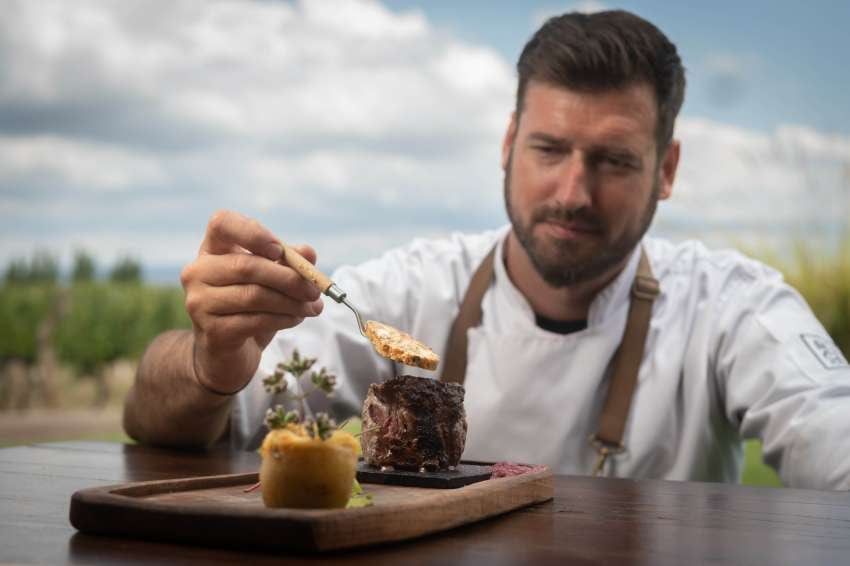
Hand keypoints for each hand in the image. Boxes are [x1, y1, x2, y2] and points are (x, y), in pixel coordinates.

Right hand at [180, 210, 324, 393]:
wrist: (227, 353)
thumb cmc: (250, 307)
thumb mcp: (271, 280)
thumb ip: (289, 262)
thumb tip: (309, 253)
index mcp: (212, 250)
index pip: (222, 223)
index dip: (253, 232)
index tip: (279, 250)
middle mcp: (198, 272)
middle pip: (246, 266)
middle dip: (288, 278)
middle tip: (314, 289)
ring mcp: (200, 303)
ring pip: (254, 295)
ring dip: (291, 302)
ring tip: (312, 307)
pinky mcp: (211, 331)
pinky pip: (255, 321)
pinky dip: (283, 318)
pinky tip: (296, 319)